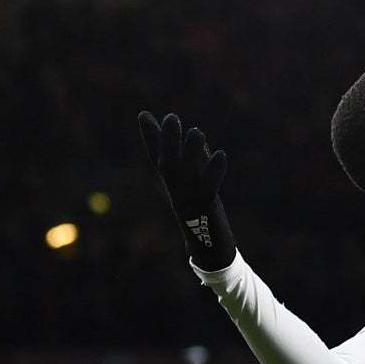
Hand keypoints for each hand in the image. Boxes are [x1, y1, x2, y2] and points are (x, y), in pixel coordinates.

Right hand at [136, 110, 236, 270]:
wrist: (211, 249)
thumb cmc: (203, 213)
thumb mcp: (193, 185)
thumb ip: (191, 159)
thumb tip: (188, 134)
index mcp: (172, 184)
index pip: (158, 157)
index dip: (151, 137)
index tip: (143, 114)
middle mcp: (177, 191)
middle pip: (168, 162)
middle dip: (168, 140)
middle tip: (171, 117)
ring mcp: (190, 200)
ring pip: (187, 173)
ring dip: (191, 152)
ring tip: (196, 131)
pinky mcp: (208, 207)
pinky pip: (209, 187)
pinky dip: (214, 171)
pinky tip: (221, 155)